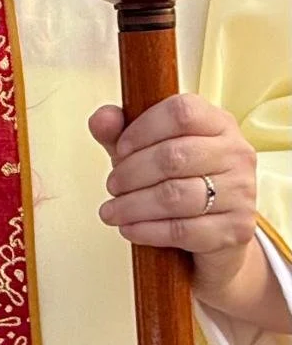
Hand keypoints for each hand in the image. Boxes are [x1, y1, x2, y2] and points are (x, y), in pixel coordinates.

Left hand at [91, 95, 286, 330]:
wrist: (213, 232)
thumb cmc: (176, 179)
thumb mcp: (143, 149)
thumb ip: (118, 130)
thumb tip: (102, 119)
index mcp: (217, 122)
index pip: (181, 112)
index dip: (141, 130)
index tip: (119, 149)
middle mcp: (237, 153)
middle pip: (174, 156)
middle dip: (131, 173)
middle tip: (111, 186)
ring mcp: (242, 192)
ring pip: (176, 196)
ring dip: (133, 205)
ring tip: (111, 211)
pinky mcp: (237, 229)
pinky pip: (183, 230)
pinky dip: (147, 230)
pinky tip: (128, 228)